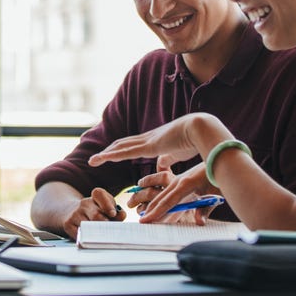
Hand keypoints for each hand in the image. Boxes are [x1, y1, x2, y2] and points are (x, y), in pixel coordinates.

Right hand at [62, 187, 125, 238]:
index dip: (107, 204)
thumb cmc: (94, 211)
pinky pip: (80, 234)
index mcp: (95, 197)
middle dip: (105, 225)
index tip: (113, 214)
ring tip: (103, 237)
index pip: (99, 194)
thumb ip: (116, 212)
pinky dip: (87, 238)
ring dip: (97, 234)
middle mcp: (84, 203)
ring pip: (88, 226)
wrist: (71, 212)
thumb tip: (122, 215)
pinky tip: (92, 239)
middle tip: (111, 232)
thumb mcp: (106, 208)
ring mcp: (75, 214)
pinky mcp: (68, 224)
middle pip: (96, 215)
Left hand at [88, 117, 203, 169]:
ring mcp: (147, 141)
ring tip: (93, 161)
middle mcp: (148, 138)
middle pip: (122, 144)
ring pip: (120, 147)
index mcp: (155, 140)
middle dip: (109, 151)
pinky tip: (102, 158)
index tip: (110, 155)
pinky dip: (112, 155)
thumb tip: (161, 166)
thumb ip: (168, 159)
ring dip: (105, 154)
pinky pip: (126, 152)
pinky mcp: (149, 146)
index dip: (120, 150)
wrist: (202, 129)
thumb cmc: (195, 141)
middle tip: (96, 159)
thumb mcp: (178, 153)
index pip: (133, 145)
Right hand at [133, 164, 218, 224]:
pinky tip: (155, 203)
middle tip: (140, 221)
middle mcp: (180, 180)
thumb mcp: (216, 194)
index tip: (145, 220)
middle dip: (150, 210)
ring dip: (153, 203)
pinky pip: (168, 190)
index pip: (168, 201)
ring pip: (163, 193)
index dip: (156, 212)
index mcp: (186, 184)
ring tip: (142, 212)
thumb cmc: (220, 178)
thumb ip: (206, 209)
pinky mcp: (182, 179)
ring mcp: (180, 179)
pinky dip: (160, 198)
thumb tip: (199, 222)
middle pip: (161, 197)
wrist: (222, 158)